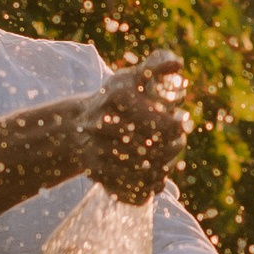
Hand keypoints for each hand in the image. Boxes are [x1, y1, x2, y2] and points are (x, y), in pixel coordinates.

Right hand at [80, 55, 191, 201]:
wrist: (73, 129)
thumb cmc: (111, 100)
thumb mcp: (130, 79)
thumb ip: (156, 66)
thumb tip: (178, 64)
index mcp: (118, 97)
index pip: (165, 122)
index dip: (178, 125)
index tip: (180, 121)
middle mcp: (105, 124)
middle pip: (159, 148)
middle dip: (173, 146)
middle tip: (175, 142)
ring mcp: (99, 151)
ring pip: (150, 171)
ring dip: (163, 167)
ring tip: (165, 158)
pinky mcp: (98, 174)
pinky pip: (136, 189)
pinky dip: (149, 187)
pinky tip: (152, 177)